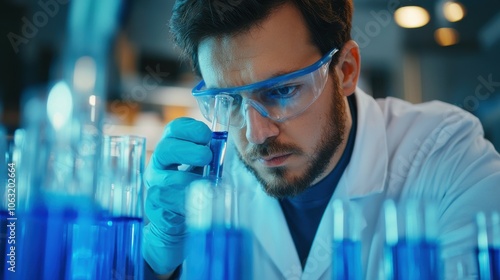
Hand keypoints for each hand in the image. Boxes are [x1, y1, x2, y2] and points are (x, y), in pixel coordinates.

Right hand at [143, 117, 211, 274]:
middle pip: (166, 149)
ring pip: (169, 178)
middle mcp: (158, 164)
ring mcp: (154, 185)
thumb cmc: (193, 190)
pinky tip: (198, 201)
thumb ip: (210, 157)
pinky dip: (186, 201)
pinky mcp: (155, 206)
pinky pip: (169, 201)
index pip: (174, 129)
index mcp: (171, 149)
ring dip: (192, 179)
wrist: (179, 223)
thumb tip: (222, 144)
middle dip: (189, 150)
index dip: (190, 128)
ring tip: (207, 184)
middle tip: (207, 157)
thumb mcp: (203, 169)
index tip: (207, 135)